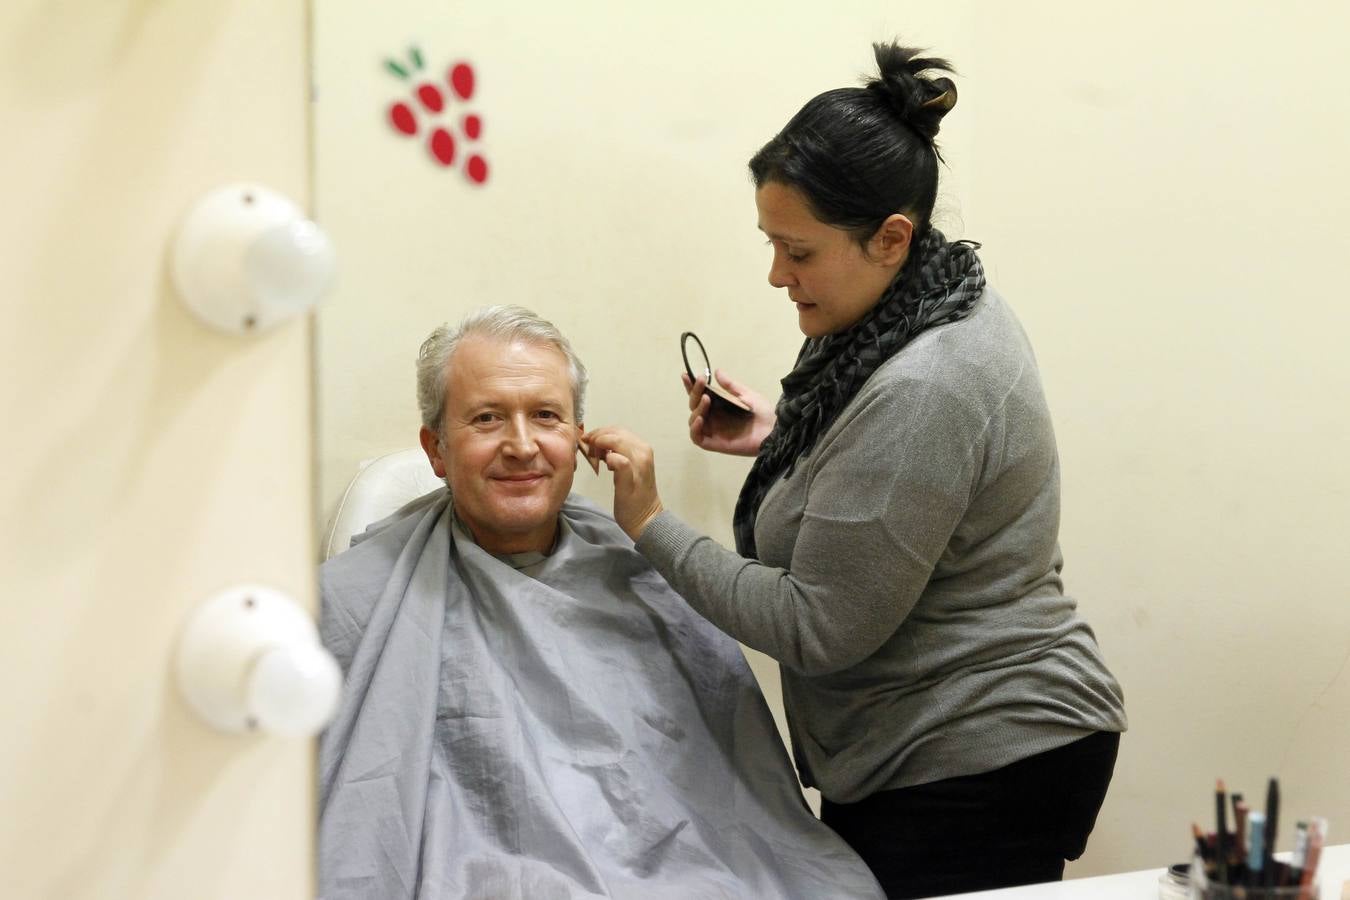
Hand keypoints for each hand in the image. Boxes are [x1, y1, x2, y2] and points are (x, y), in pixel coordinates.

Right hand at [582, 426, 664, 540]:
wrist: (648, 520)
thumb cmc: (632, 509)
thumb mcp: (624, 492)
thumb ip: (621, 470)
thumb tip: (612, 455)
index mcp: (639, 457)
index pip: (614, 437)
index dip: (597, 438)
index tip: (584, 446)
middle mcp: (643, 450)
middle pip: (617, 432)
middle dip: (599, 436)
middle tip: (586, 447)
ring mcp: (643, 452)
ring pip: (619, 434)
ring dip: (604, 439)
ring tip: (592, 452)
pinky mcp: (640, 456)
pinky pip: (622, 441)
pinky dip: (610, 443)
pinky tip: (602, 456)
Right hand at [682, 369, 774, 456]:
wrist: (774, 429)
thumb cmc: (762, 412)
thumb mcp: (745, 394)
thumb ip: (730, 385)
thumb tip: (716, 371)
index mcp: (718, 407)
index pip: (700, 396)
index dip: (691, 387)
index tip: (686, 375)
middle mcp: (713, 418)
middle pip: (694, 406)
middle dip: (695, 393)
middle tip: (702, 383)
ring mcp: (713, 431)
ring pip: (693, 421)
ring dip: (696, 409)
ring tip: (706, 399)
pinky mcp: (714, 444)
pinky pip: (697, 438)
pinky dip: (695, 429)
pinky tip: (701, 418)